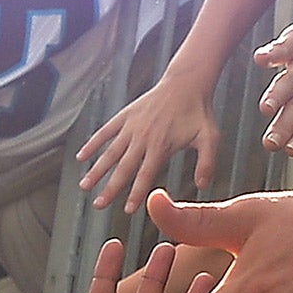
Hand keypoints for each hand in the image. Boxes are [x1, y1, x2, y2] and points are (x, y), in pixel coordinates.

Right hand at [76, 70, 223, 212]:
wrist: (186, 83)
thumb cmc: (199, 112)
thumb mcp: (210, 137)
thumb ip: (208, 162)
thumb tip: (203, 186)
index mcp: (161, 146)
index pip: (145, 175)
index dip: (136, 194)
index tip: (127, 210)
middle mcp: (143, 138)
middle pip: (123, 168)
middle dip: (110, 188)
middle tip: (99, 205)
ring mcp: (131, 126)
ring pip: (110, 152)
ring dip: (96, 170)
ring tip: (84, 186)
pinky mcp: (125, 116)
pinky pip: (105, 131)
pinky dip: (93, 144)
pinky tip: (81, 156)